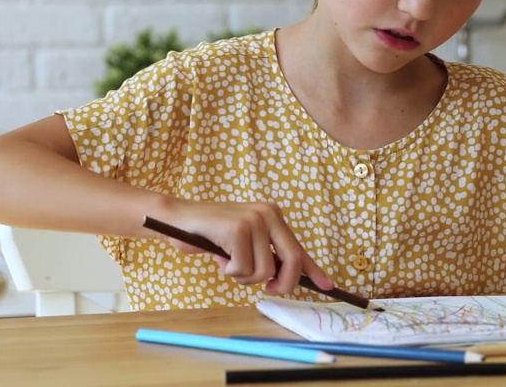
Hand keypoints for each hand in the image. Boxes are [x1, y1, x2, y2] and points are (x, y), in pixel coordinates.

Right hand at [150, 200, 334, 296]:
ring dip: (244, 276)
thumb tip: (285, 280)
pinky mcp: (237, 230)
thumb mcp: (245, 242)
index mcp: (273, 216)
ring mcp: (254, 220)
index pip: (299, 249)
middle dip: (282, 284)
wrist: (177, 218)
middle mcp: (269, 214)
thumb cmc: (210, 234)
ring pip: (263, 271)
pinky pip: (242, 269)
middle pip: (291, 261)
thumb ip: (265, 256)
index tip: (328, 286)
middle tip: (267, 290)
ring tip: (228, 262)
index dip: (314, 271)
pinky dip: (229, 271)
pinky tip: (219, 257)